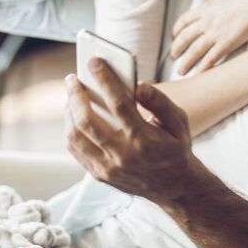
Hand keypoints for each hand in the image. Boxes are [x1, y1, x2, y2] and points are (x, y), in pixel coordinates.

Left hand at [64, 58, 195, 202]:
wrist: (174, 187)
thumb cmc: (175, 147)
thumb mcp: (178, 123)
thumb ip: (160, 101)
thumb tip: (139, 85)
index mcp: (144, 139)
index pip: (119, 104)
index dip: (105, 79)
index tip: (93, 60)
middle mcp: (123, 156)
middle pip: (88, 121)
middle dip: (75, 95)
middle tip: (72, 79)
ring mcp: (108, 168)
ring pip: (76, 136)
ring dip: (69, 112)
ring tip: (72, 96)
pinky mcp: (99, 175)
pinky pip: (75, 150)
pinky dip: (71, 130)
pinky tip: (74, 116)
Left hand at [171, 0, 247, 73]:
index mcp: (206, 8)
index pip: (184, 20)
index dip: (177, 29)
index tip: (174, 36)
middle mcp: (207, 22)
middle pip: (185, 37)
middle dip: (177, 48)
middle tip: (173, 57)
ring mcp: (216, 33)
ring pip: (194, 50)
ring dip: (186, 62)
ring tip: (180, 71)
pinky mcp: (227, 43)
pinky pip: (211, 58)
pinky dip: (203, 67)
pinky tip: (198, 75)